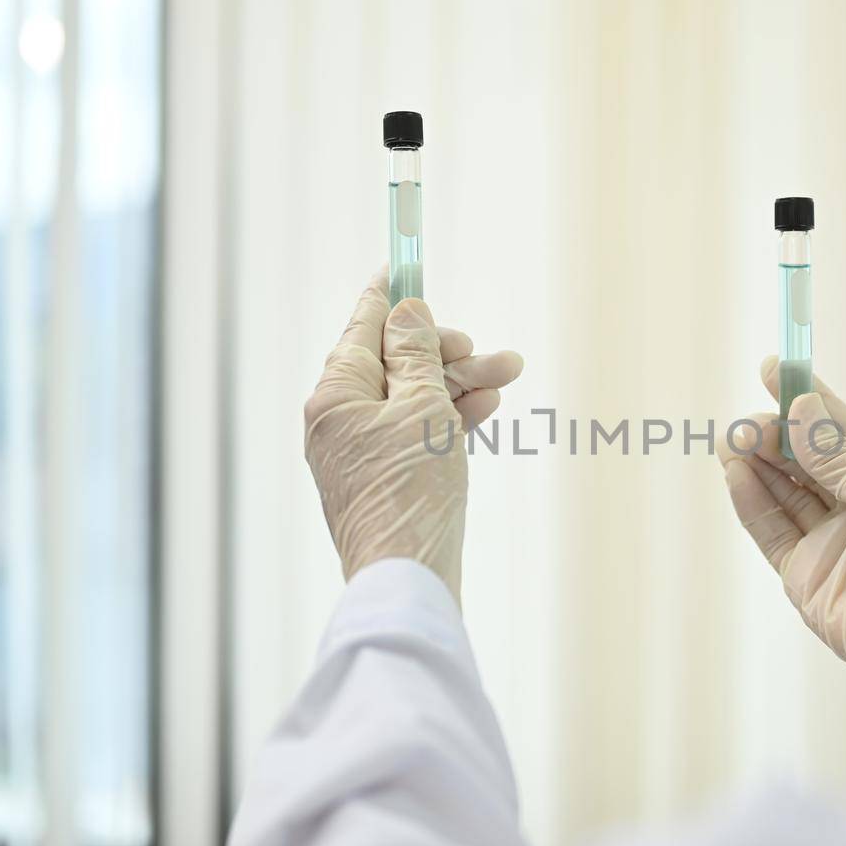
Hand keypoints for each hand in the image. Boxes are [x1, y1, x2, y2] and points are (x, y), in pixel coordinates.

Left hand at [305, 276, 521, 597]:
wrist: (410, 578)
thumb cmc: (411, 493)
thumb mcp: (422, 407)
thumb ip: (415, 354)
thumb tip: (406, 312)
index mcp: (335, 396)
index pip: (363, 327)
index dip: (392, 297)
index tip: (405, 266)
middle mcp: (340, 421)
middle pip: (396, 364)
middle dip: (448, 352)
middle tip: (492, 351)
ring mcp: (361, 453)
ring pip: (414, 398)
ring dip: (460, 383)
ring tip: (510, 373)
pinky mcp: (385, 480)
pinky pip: (417, 432)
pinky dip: (450, 417)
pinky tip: (485, 409)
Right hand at [718, 357, 845, 772]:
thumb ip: (836, 452)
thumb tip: (799, 409)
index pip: (841, 430)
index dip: (808, 399)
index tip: (774, 368)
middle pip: (805, 459)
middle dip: (776, 433)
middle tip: (749, 418)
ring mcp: (829, 542)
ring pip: (784, 490)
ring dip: (757, 462)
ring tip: (732, 438)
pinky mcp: (803, 574)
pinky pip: (770, 528)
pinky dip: (750, 499)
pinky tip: (735, 472)